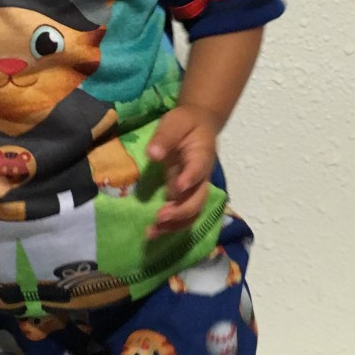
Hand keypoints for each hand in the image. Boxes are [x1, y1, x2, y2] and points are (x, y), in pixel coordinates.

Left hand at [146, 105, 218, 239]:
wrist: (200, 125)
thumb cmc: (186, 123)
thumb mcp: (175, 122)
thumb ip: (165, 137)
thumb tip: (153, 154)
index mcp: (202, 155)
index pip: (199, 169)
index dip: (190, 179)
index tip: (177, 187)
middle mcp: (202, 176)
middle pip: (198, 199)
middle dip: (180, 211)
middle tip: (159, 217)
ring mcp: (195, 188)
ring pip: (193, 213)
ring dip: (175, 225)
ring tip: (152, 232)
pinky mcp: (186, 195)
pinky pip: (184, 215)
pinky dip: (171, 226)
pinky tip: (154, 231)